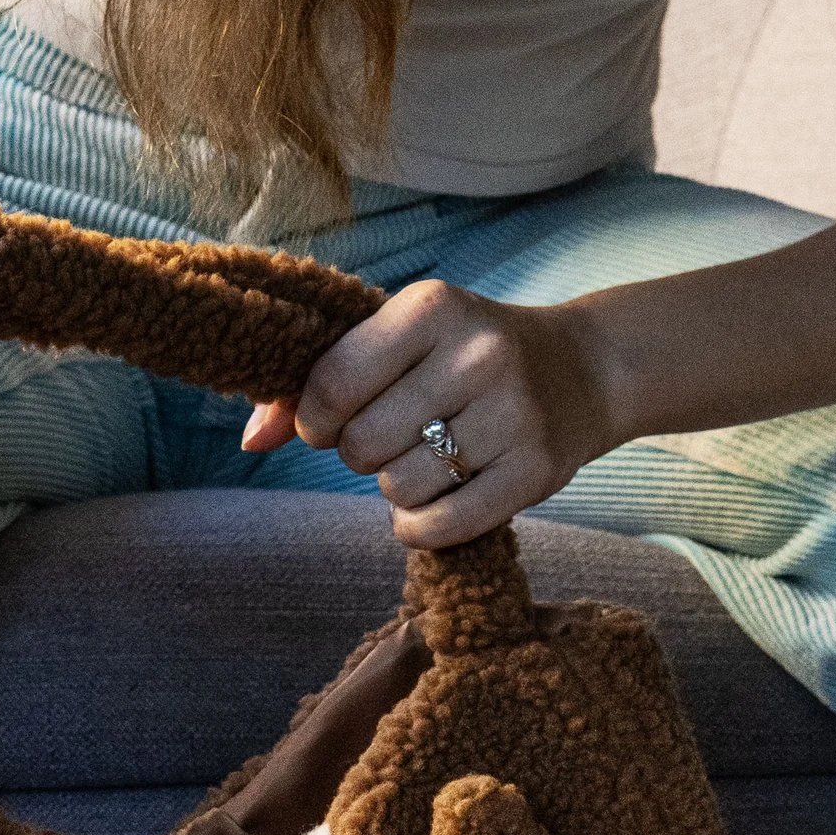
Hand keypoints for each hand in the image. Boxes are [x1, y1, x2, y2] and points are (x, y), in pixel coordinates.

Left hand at [242, 278, 619, 544]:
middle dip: (360, 453)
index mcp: (433, 306)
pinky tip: (431, 504)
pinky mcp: (536, 471)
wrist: (583, 370)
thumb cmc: (464, 354)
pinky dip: (419, 527)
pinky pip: (442, 526)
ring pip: (400, 488)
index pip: (333, 383)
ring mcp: (513, 414)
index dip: (314, 419)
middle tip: (390, 438)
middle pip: (362, 444)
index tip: (330, 422)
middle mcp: (478, 354)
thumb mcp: (399, 340)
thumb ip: (317, 382)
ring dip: (396, 488)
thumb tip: (252, 441)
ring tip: (424, 460)